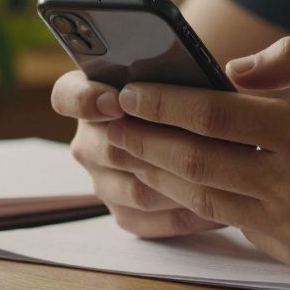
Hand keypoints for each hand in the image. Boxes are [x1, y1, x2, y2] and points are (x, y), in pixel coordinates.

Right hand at [50, 70, 223, 237]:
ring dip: (178, 183)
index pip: (67, 96)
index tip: (118, 101)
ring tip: (222, 174)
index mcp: (88, 94)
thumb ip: (176, 71)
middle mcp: (90, 141)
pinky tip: (221, 202)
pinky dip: (186, 213)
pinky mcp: (125, 213)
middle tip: (196, 144)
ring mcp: (103, 181)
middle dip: (154, 148)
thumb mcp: (181, 68)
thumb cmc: (190, 87)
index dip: (87, 100)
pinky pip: (151, 220)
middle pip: (108, 150)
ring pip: (135, 191)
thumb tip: (213, 73)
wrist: (202, 121)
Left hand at [107, 37, 289, 269]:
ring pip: (204, 197)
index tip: (126, 90)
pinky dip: (200, 199)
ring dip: (157, 173)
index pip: (213, 115)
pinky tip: (173, 179)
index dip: (163, 102)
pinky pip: (234, 220)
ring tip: (123, 149)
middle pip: (194, 162)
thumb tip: (233, 70)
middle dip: (141, 139)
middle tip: (105, 122)